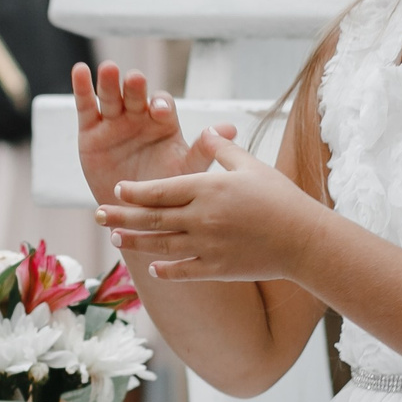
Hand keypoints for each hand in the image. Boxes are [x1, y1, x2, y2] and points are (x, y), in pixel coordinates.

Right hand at [73, 62, 224, 205]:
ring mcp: (114, 121)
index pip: (163, 105)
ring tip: (109, 69)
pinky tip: (79, 69)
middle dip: (135, 88)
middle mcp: (139, 117)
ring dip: (109, 82)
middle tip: (135, 80)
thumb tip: (230, 129)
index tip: (160, 112)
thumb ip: (203, 151)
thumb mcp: (185, 172)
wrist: (134, 215)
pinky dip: (82, 88)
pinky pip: (86, 106)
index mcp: (163, 124)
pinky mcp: (90, 130)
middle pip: (136, 95)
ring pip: (111, 96)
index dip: (161, 105)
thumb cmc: (165, 190)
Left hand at [98, 130, 322, 281]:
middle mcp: (202, 218)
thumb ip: (222, 150)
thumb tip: (205, 131)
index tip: (117, 190)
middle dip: (121, 216)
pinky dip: (166, 269)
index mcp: (208, 189)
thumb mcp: (250, 166)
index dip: (135, 191)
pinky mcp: (217, 268)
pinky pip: (183, 270)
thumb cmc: (280, 197)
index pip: (161, 190)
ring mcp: (208, 246)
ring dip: (136, 242)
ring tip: (116, 238)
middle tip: (97, 215)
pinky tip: (152, 267)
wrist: (303, 239)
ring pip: (161, 245)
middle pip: (152, 217)